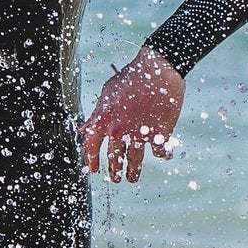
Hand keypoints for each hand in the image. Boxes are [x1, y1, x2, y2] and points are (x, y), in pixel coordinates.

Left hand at [82, 44, 183, 183]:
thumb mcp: (107, 94)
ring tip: (131, 178)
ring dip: (132, 173)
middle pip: (114, 158)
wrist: (158, 70)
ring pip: (134, 161)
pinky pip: (160, 152)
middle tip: (116, 178)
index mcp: (103, 119)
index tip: (94, 170)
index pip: (92, 147)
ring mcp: (139, 133)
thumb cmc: (130, 78)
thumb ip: (96, 115)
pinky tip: (163, 156)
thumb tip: (85, 130)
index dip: (92, 161)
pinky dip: (162, 156)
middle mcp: (119, 129)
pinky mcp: (160, 133)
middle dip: (114, 172)